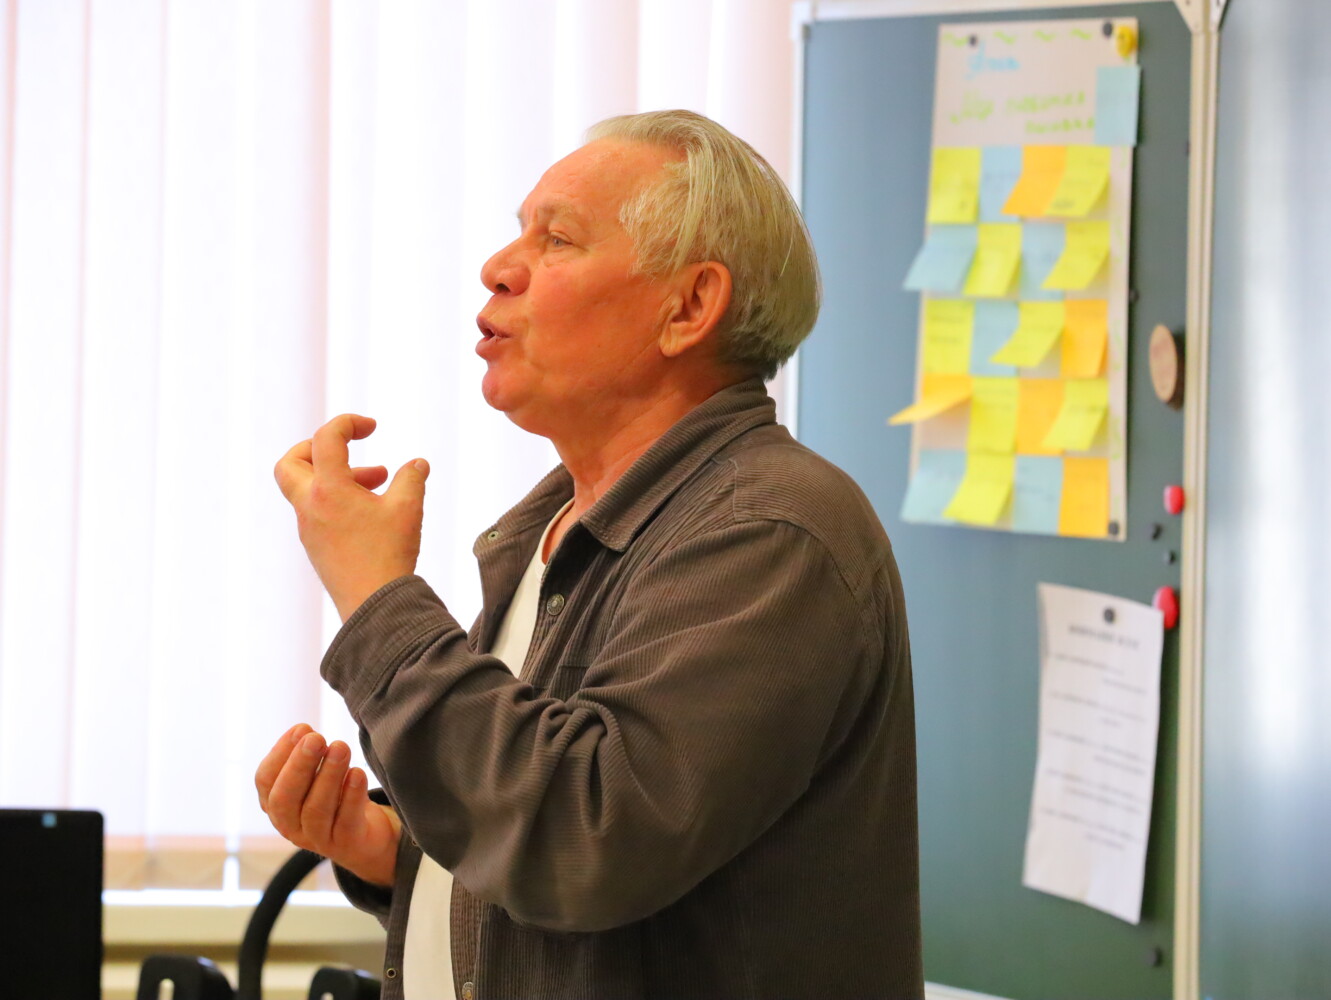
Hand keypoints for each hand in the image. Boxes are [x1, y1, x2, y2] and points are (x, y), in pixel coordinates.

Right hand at [255, 723, 400, 887]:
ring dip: (328, 775)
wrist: (367, 837)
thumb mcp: (317, 776)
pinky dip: (351, 796)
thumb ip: (308, 756)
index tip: (302, 728)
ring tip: (340, 747)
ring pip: (316, 810)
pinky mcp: (346, 844)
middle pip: (286, 799)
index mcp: (276, 805)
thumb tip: (303, 731)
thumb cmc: (336, 797)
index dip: (281, 753)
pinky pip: (345, 822)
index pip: (265, 781)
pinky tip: (358, 772)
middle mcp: (290, 826)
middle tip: (317, 738)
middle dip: (300, 765)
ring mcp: (317, 839)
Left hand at [274, 413, 429, 620]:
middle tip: (346, 450)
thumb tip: (417, 463)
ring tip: (379, 481)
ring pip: (307, 489)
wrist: (374, 606)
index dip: (347, 423)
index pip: (325, 438)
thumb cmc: (388, 555)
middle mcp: (310, 507)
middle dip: (316, 447)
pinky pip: (318, 512)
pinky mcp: (317, 547)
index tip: (371, 427)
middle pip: (290, 463)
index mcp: (328, 489)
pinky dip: (339, 500)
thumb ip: (412, 478)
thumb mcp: (408, 508)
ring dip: (338, 476)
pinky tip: (372, 512)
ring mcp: (309, 529)